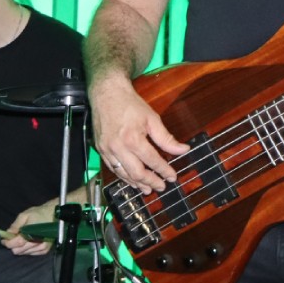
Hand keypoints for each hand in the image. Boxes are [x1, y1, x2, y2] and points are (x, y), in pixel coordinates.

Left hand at [0, 201, 55, 255]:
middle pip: (19, 251)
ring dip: (20, 247)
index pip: (16, 243)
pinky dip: (27, 249)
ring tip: (22, 237)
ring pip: (24, 253)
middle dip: (13, 245)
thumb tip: (8, 233)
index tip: (3, 240)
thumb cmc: (39, 214)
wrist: (54, 215)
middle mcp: (37, 243)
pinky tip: (28, 241)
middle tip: (13, 237)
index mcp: (31, 233)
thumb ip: (15, 225)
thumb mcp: (24, 215)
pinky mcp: (45, 250)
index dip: (7, 243)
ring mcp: (42, 248)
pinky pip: (31, 254)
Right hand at [90, 75, 184, 194]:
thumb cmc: (130, 104)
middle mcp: (118, 147)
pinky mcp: (100, 149)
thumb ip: (166, 138)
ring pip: (123, 174)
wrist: (106, 93)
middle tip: (161, 187)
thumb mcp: (152, 118)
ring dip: (137, 183)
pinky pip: (113, 168)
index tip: (172, 177)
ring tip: (147, 189)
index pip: (152, 161)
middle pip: (137, 172)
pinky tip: (132, 180)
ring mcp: (107, 150)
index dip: (164, 170)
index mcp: (133, 139)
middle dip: (151, 182)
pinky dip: (124, 176)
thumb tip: (182, 150)